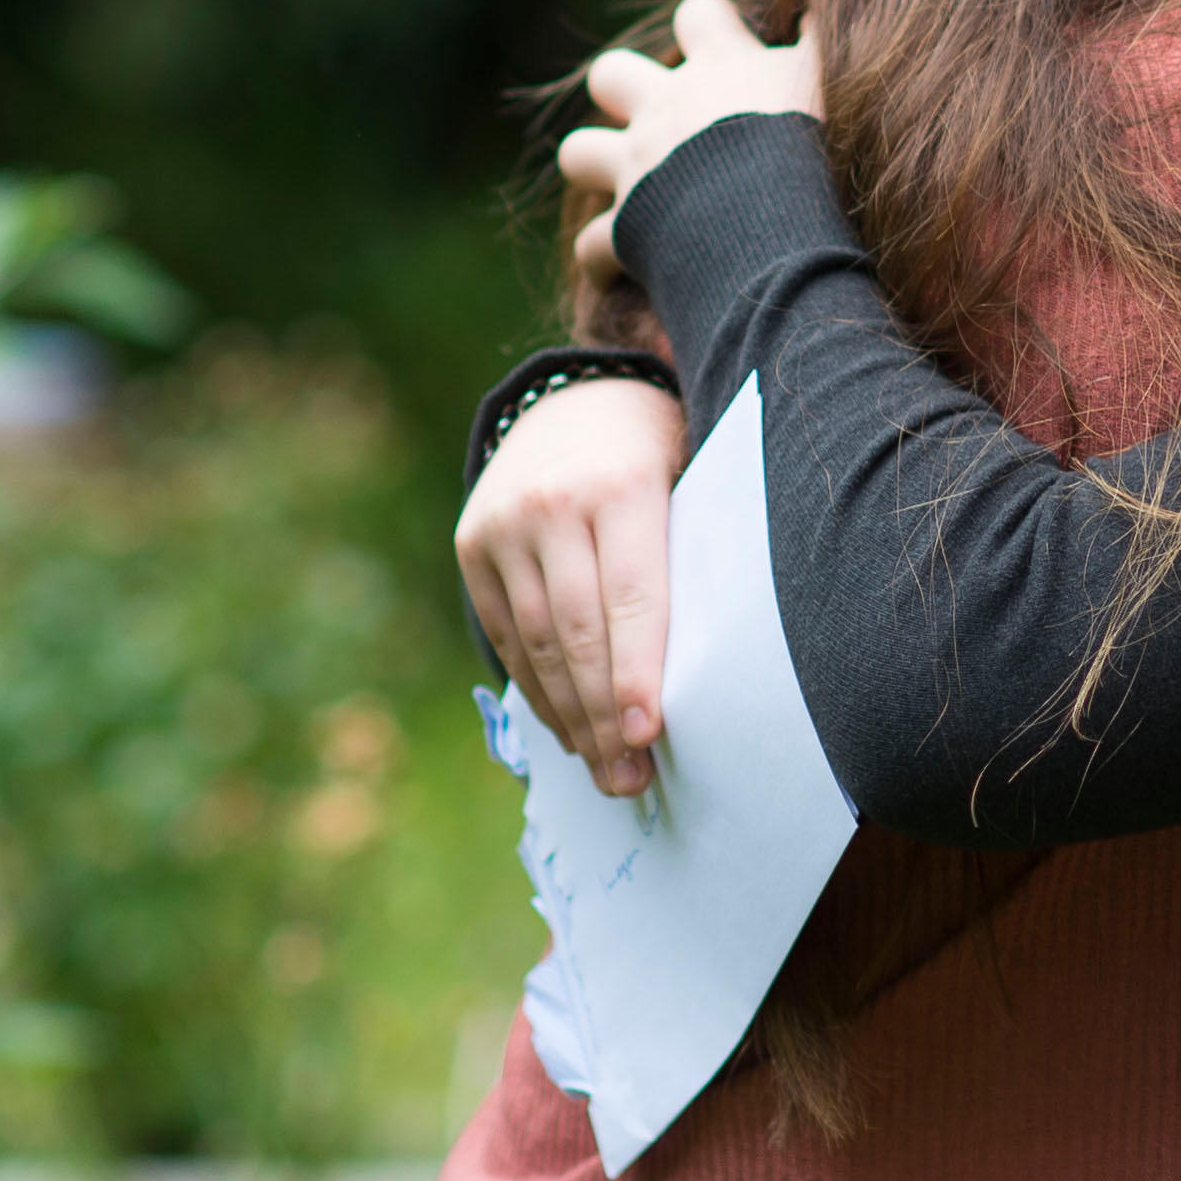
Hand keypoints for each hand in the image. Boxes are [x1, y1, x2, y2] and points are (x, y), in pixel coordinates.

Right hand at [455, 377, 688, 795]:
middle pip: (579, 632)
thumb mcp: (688, 485)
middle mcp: (553, 505)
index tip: (648, 734)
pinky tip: (568, 730)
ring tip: (606, 771)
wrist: (576, 400)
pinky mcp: (472, 546)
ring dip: (571, 717)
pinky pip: (507, 635)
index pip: (632, 598)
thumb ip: (688, 562)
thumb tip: (709, 677)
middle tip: (632, 780)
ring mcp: (503, 525)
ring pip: (539, 642)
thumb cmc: (661, 459)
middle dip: (604, 715)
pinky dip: (537, 689)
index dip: (637, 673)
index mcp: (622, 487)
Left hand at [560, 0, 818, 283]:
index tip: (727, 49)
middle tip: (659, 119)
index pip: (700, 15)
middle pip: (611, 74)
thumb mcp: (826, 86)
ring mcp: (638, 168)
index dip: (708, 26)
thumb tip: (813, 14)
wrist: (775, 226)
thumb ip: (817, 49)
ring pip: (577, 152)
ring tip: (625, 189)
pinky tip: (619, 272)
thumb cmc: (813, 150)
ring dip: (594, 166)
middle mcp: (667, 110)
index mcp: (720, 69)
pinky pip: (591, 245)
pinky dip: (603, 259)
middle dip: (623, 90)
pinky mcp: (625, 229)